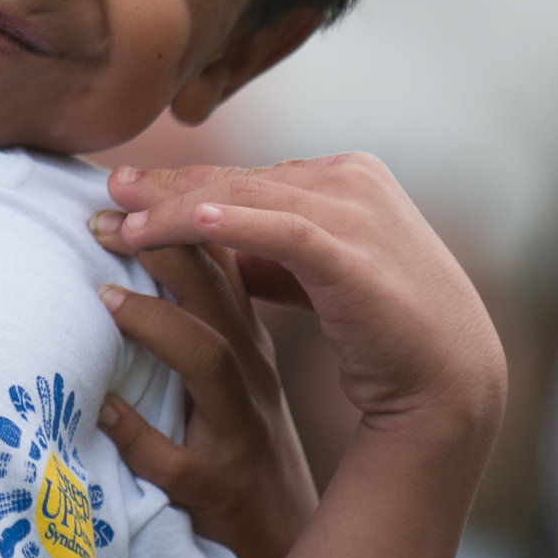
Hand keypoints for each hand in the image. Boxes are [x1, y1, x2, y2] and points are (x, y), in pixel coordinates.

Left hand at [90, 216, 318, 557]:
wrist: (287, 543)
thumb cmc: (245, 446)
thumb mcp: (237, 374)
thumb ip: (206, 316)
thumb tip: (157, 247)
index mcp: (250, 345)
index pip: (222, 267)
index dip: (180, 222)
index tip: (125, 187)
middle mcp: (251, 378)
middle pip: (218, 298)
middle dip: (165, 251)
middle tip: (103, 220)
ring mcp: (239, 431)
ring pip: (208, 363)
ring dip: (156, 326)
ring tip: (105, 297)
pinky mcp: (219, 487)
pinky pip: (176, 459)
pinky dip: (138, 434)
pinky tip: (102, 411)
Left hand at [107, 155, 505, 438]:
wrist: (452, 381)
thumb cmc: (386, 329)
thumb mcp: (321, 274)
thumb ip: (274, 250)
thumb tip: (210, 241)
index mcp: (348, 176)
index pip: (248, 177)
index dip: (181, 186)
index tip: (125, 196)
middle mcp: (353, 182)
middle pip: (238, 181)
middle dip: (166, 189)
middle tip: (105, 194)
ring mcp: (357, 217)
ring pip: (248, 200)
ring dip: (178, 210)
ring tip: (124, 221)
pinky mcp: (355, 259)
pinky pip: (285, 232)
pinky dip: (237, 225)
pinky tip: (191, 224)